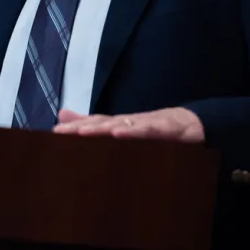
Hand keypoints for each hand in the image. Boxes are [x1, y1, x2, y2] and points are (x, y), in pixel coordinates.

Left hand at [53, 107, 204, 142]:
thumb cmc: (155, 129)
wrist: (196, 125)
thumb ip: (94, 123)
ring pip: (123, 124)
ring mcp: (149, 124)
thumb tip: (61, 115)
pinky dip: (135, 131)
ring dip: (102, 128)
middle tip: (61, 133)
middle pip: (104, 123)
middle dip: (82, 128)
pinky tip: (120, 133)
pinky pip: (151, 130)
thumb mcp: (124, 129)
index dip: (75, 129)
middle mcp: (131, 122)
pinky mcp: (168, 129)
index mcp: (121, 124)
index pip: (95, 125)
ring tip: (82, 133)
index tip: (53, 134)